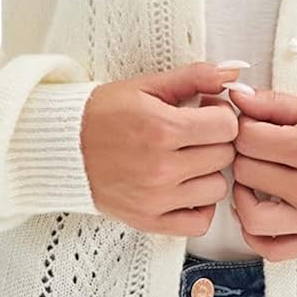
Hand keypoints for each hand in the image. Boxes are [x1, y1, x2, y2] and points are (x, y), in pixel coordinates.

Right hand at [80, 62, 240, 236]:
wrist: (63, 147)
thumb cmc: (104, 114)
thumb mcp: (147, 85)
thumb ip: (194, 76)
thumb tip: (233, 73)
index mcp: (162, 129)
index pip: (227, 127)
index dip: (220, 115)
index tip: (205, 112)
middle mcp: (161, 168)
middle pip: (224, 156)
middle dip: (215, 141)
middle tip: (194, 133)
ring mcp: (155, 199)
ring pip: (217, 189)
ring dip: (208, 172)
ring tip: (187, 159)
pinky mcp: (148, 221)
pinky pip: (199, 223)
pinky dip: (198, 206)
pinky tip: (185, 187)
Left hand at [226, 85, 296, 260]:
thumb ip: (276, 104)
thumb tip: (238, 96)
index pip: (248, 139)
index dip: (244, 128)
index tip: (254, 127)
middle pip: (246, 172)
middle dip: (244, 156)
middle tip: (257, 150)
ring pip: (251, 217)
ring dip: (243, 197)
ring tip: (253, 182)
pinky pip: (272, 250)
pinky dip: (255, 235)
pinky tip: (259, 213)